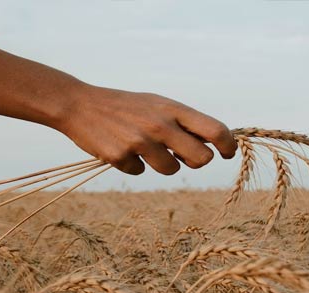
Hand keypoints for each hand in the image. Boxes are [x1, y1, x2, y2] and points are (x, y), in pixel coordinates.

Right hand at [52, 84, 236, 174]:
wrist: (80, 105)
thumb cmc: (126, 106)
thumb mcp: (157, 104)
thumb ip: (183, 123)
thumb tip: (211, 146)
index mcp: (172, 109)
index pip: (215, 130)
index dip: (227, 145)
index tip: (227, 153)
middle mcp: (160, 125)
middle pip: (201, 159)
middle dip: (195, 161)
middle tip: (182, 155)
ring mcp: (140, 142)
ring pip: (171, 170)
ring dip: (162, 164)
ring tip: (143, 146)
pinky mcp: (121, 157)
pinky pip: (139, 172)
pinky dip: (132, 164)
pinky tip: (120, 147)